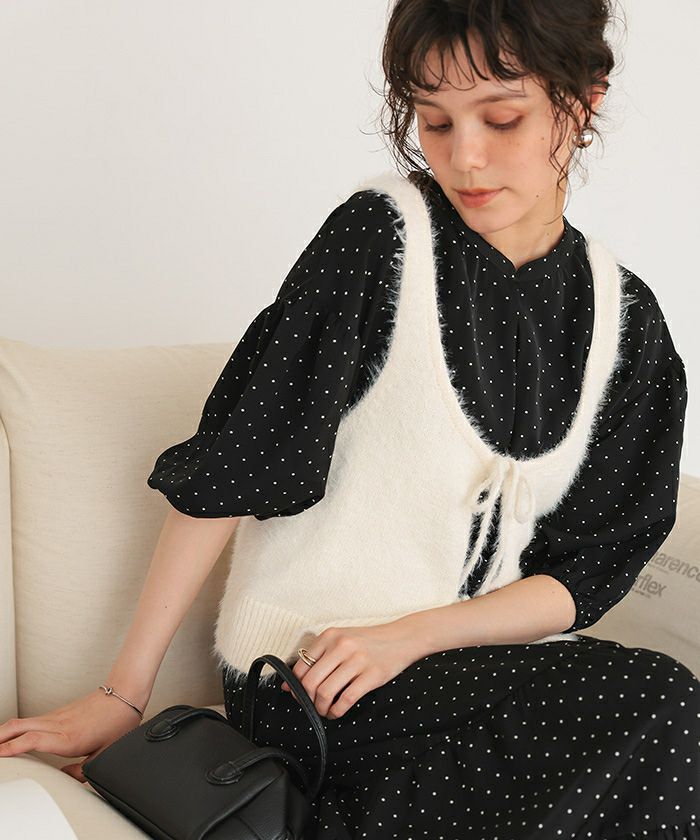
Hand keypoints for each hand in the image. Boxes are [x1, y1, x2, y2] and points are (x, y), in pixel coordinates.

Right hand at [0, 688, 145, 782]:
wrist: (125, 693)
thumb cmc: (119, 721)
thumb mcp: (106, 753)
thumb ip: (83, 771)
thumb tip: (64, 777)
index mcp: (69, 737)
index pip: (32, 740)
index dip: (12, 747)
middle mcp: (60, 724)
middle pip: (20, 726)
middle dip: (0, 737)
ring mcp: (59, 715)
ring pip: (25, 721)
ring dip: (7, 731)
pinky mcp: (60, 711)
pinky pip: (34, 719)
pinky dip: (19, 727)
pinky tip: (15, 735)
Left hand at [280, 621, 419, 719]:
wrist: (402, 638)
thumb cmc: (369, 641)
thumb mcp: (342, 640)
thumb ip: (318, 658)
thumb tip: (289, 685)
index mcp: (330, 636)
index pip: (301, 666)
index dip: (296, 686)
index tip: (299, 696)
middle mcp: (341, 646)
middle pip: (310, 682)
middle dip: (307, 700)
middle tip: (312, 706)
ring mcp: (357, 660)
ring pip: (326, 692)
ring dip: (321, 708)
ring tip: (325, 710)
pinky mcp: (372, 675)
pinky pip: (346, 699)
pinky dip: (337, 711)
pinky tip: (337, 712)